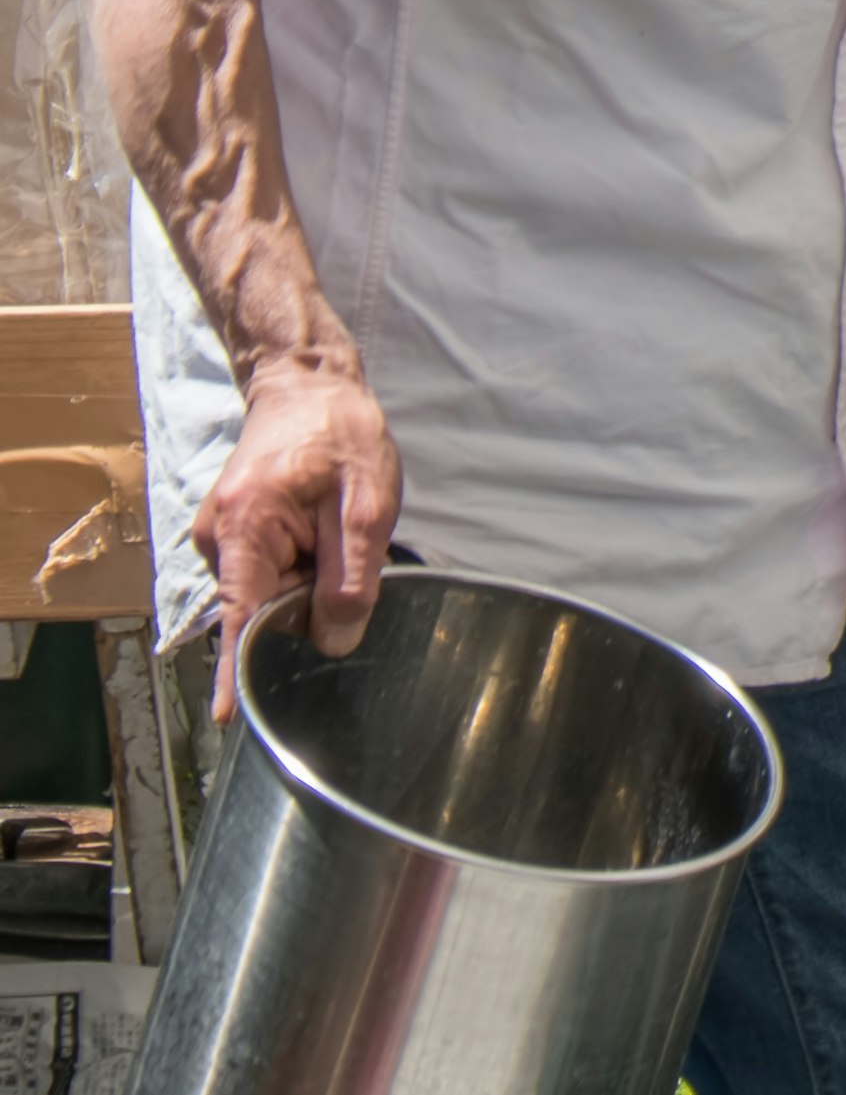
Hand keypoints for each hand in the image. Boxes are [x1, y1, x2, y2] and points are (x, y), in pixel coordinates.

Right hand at [198, 349, 398, 719]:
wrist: (307, 383)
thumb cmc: (341, 433)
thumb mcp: (367, 501)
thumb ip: (351, 574)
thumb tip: (335, 641)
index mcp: (247, 528)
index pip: (240, 616)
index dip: (238, 672)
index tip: (228, 722)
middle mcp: (219, 538)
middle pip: (260, 607)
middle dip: (304, 607)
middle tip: (347, 565)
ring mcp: (221, 536)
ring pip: (268, 590)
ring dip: (307, 581)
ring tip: (337, 533)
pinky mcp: (233, 534)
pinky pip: (267, 572)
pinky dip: (299, 567)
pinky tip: (322, 535)